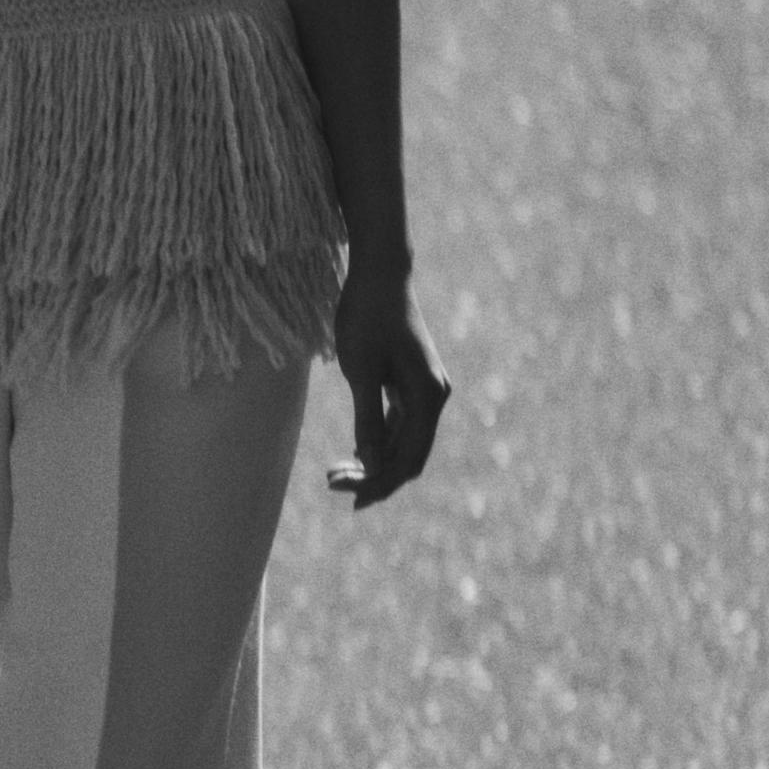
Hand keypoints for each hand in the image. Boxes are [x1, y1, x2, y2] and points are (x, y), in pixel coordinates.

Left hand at [325, 270, 449, 508]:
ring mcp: (424, 391)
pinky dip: (379, 442)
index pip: (408, 458)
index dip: (380, 482)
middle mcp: (434, 397)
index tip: (346, 495)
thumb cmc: (367, 317)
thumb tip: (372, 465)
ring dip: (375, 461)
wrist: (380, 273)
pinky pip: (399, 425)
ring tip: (336, 474)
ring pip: (404, 442)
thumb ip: (369, 420)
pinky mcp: (411, 383)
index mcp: (428, 397)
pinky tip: (355, 454)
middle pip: (409, 455)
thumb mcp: (362, 371)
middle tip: (334, 485)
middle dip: (375, 476)